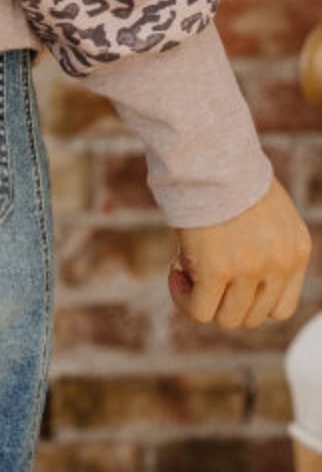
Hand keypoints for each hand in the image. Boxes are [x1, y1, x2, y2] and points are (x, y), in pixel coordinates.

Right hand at [167, 174, 311, 327]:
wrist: (210, 152)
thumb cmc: (227, 171)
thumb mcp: (264, 209)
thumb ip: (263, 241)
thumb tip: (233, 272)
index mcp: (296, 249)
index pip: (280, 308)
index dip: (248, 300)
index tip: (226, 280)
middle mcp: (279, 264)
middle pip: (252, 317)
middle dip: (222, 299)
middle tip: (201, 268)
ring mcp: (250, 270)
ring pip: (227, 319)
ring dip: (202, 299)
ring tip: (185, 267)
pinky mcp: (216, 271)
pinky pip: (199, 311)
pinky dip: (183, 298)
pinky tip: (174, 271)